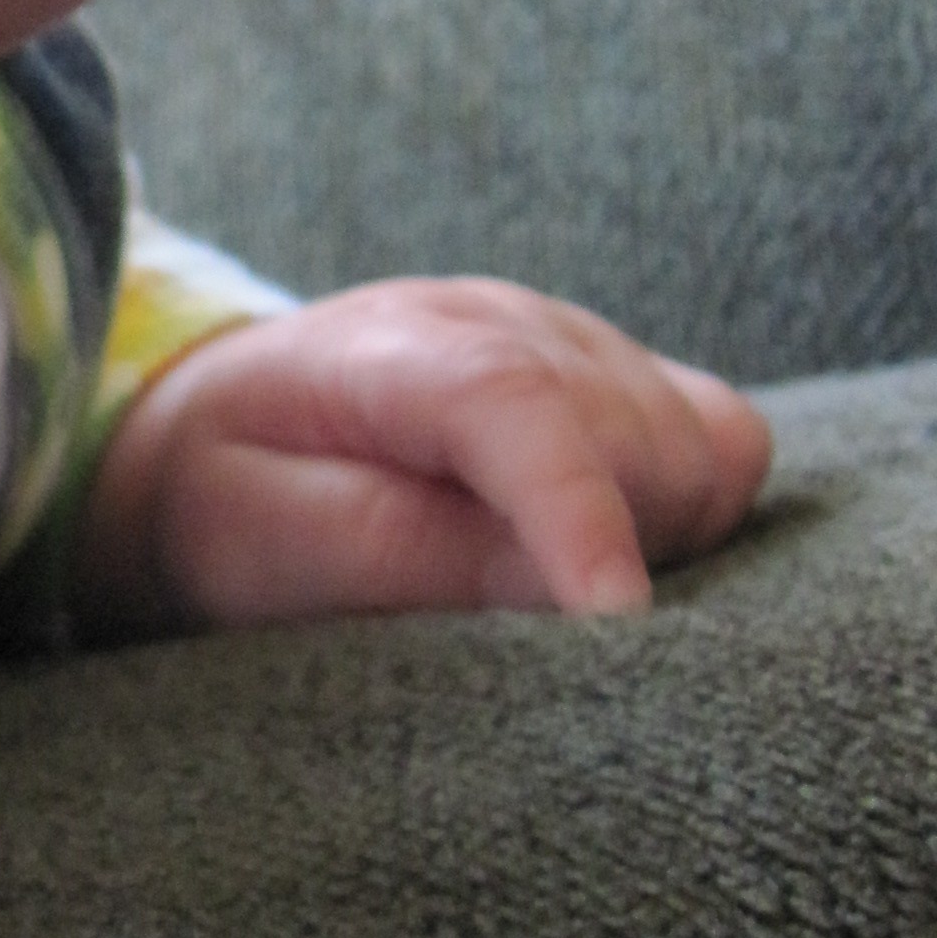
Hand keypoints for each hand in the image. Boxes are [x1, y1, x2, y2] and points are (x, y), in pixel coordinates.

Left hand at [72, 277, 771, 638]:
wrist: (213, 435)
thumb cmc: (226, 500)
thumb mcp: (261, 540)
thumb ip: (395, 552)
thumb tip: (557, 592)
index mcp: (393, 348)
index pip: (514, 401)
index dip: (576, 511)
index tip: (612, 617)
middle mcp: (502, 319)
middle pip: (634, 440)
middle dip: (610, 549)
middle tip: (506, 615)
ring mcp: (571, 338)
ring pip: (698, 453)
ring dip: (652, 538)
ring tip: (528, 578)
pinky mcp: (619, 376)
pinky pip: (725, 446)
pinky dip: (690, 511)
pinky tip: (600, 543)